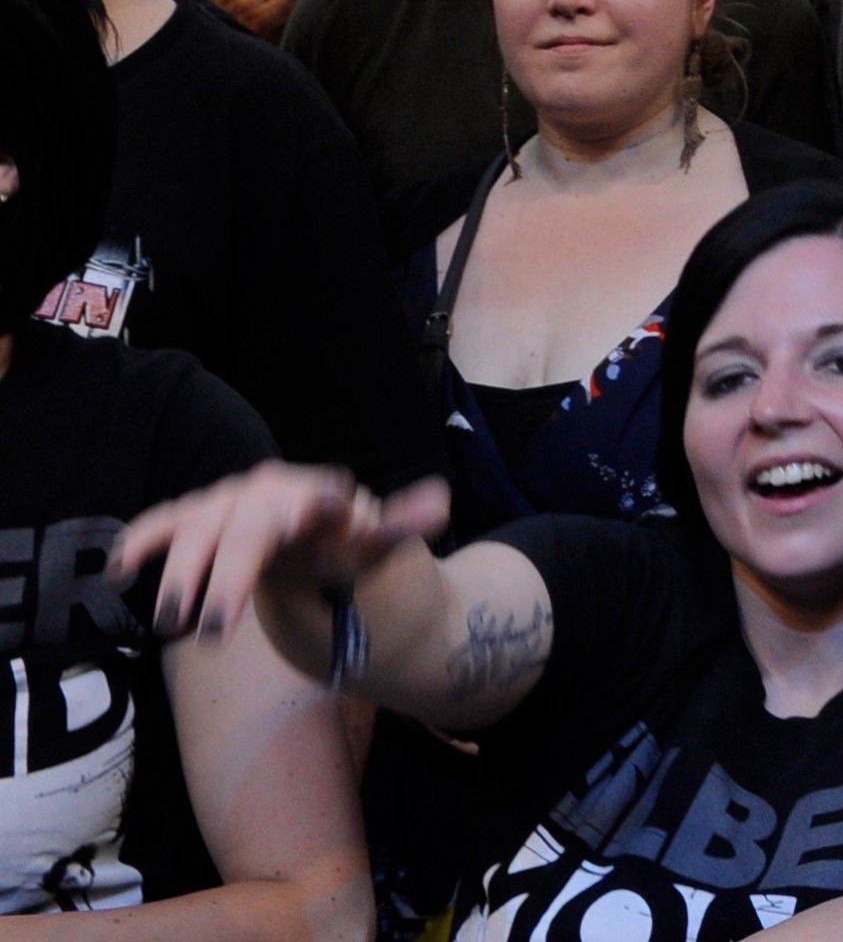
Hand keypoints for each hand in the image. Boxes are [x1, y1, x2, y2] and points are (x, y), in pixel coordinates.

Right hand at [115, 463, 450, 644]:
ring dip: (183, 571)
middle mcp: (273, 492)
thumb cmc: (352, 552)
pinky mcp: (201, 522)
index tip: (302, 527)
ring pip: (200, 527)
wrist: (323, 546)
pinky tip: (120, 569)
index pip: (313, 503)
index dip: (307, 511)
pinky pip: (168, 524)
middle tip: (212, 632)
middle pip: (247, 527)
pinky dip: (144, 540)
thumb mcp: (382, 549)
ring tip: (172, 624)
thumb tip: (440, 502)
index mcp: (322, 497)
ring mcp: (232, 503)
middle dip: (228, 575)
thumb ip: (400, 527)